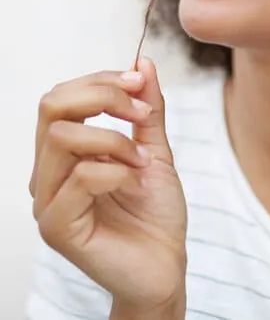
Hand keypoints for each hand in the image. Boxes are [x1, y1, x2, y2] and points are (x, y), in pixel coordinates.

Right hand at [30, 57, 186, 314]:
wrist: (165, 264)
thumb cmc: (155, 210)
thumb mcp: (155, 148)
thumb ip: (146, 108)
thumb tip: (141, 62)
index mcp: (63, 152)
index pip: (59, 96)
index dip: (100, 80)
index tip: (139, 81)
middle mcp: (47, 173)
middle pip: (52, 106)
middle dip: (104, 97)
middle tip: (141, 112)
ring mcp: (48, 201)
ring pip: (64, 137)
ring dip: (114, 139)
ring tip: (141, 160)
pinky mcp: (58, 227)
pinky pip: (82, 177)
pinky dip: (118, 171)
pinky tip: (135, 184)